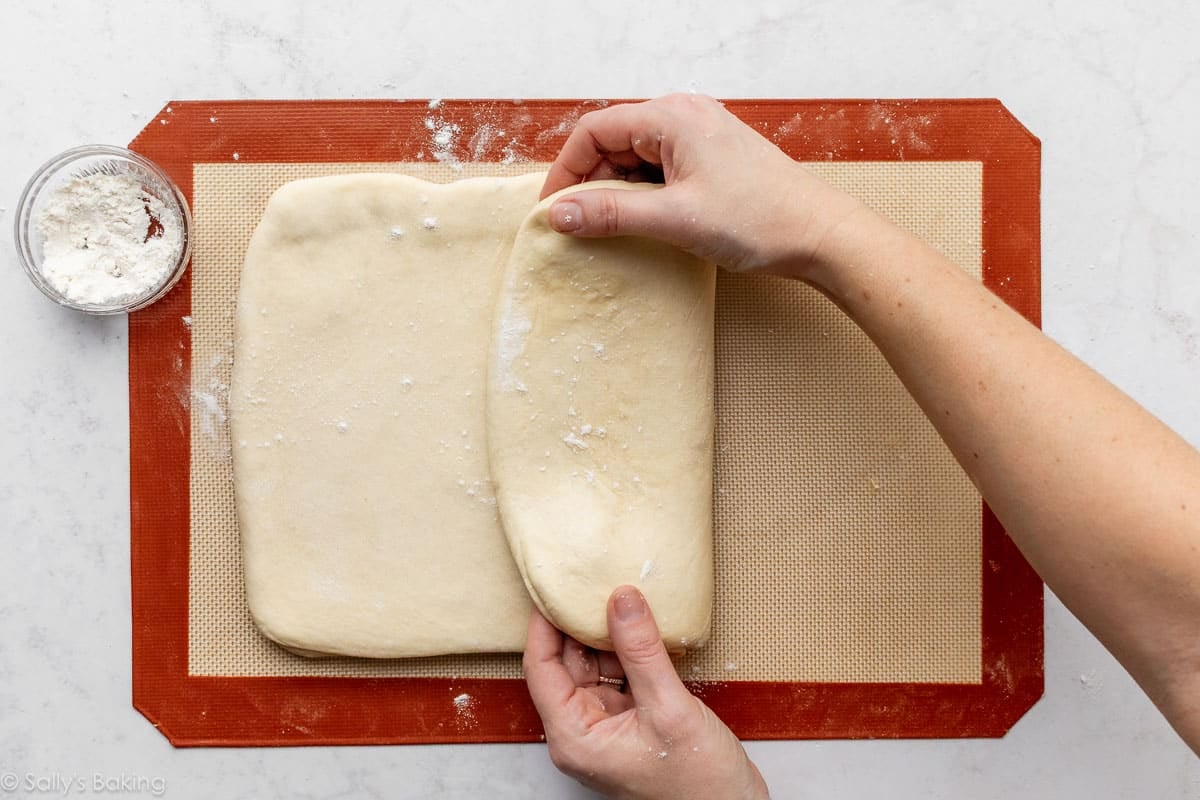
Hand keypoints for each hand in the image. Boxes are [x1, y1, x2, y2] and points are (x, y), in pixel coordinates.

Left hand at [523, 585, 768, 799]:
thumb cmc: (700, 785)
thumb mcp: (669, 708)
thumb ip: (642, 652)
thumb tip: (621, 600)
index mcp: (575, 737)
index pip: (541, 668)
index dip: (544, 625)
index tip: (554, 587)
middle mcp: (583, 732)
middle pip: (565, 664)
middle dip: (579, 624)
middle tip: (593, 583)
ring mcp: (607, 726)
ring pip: (594, 667)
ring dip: (607, 636)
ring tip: (621, 598)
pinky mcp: (631, 721)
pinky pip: (620, 676)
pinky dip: (629, 652)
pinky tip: (641, 628)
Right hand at [540, 93, 863, 276]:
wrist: (818, 234)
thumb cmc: (759, 219)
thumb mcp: (674, 219)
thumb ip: (611, 214)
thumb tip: (560, 214)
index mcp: (672, 116)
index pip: (594, 131)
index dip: (566, 170)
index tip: (553, 209)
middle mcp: (684, 116)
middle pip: (613, 142)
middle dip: (591, 184)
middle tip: (580, 227)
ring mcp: (699, 136)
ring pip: (634, 159)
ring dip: (617, 193)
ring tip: (613, 230)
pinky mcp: (709, 159)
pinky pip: (659, 169)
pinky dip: (642, 194)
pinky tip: (644, 224)